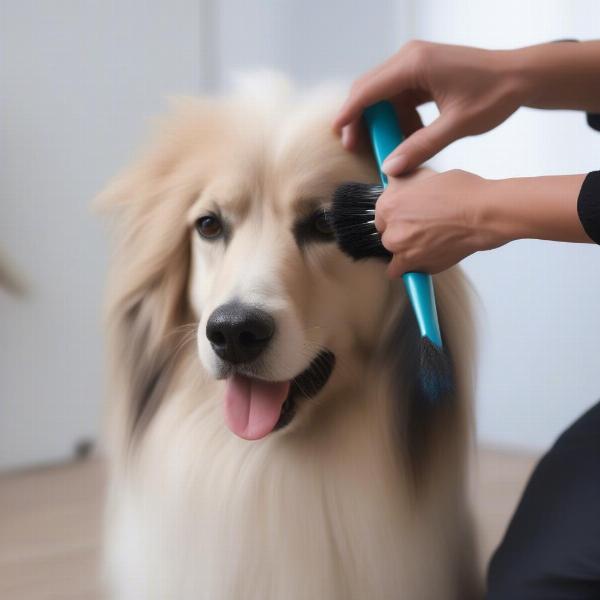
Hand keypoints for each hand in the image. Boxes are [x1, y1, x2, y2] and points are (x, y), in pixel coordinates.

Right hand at [333, 41, 523, 174]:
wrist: (521, 76)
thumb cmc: (494, 94)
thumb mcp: (455, 126)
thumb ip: (420, 147)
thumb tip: (389, 168)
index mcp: (415, 64)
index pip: (368, 90)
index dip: (349, 113)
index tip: (337, 134)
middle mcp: (410, 58)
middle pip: (369, 89)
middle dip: (361, 120)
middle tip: (356, 148)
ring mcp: (416, 63)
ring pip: (382, 94)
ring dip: (381, 121)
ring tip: (387, 147)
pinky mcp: (422, 72)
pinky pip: (398, 95)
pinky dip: (397, 116)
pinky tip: (406, 136)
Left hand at [374, 169, 589, 276]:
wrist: (483, 214)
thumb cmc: (461, 193)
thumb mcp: (424, 174)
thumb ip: (401, 181)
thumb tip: (390, 177)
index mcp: (388, 205)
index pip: (381, 214)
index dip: (395, 214)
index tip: (406, 215)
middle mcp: (391, 229)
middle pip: (386, 233)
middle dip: (400, 230)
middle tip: (420, 226)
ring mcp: (401, 250)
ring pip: (393, 251)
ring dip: (404, 248)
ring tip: (425, 240)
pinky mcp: (414, 266)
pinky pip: (398, 271)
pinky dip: (406, 268)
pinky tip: (417, 258)